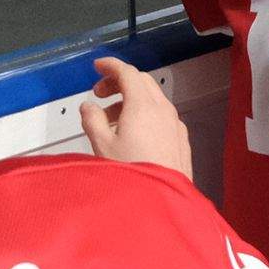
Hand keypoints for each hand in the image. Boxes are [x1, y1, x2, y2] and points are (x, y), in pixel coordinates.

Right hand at [80, 57, 193, 177]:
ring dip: (131, 101)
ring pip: (153, 100)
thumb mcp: (102, 145)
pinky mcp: (181, 140)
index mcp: (143, 106)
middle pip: (142, 83)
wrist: (162, 202)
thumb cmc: (133, 174)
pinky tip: (132, 134)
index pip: (128, 73)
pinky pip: (162, 117)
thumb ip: (92, 120)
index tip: (98, 66)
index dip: (111, 66)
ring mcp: (175, 125)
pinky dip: (145, 114)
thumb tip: (88, 108)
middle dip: (119, 83)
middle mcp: (163, 111)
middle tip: (100, 94)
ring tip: (111, 120)